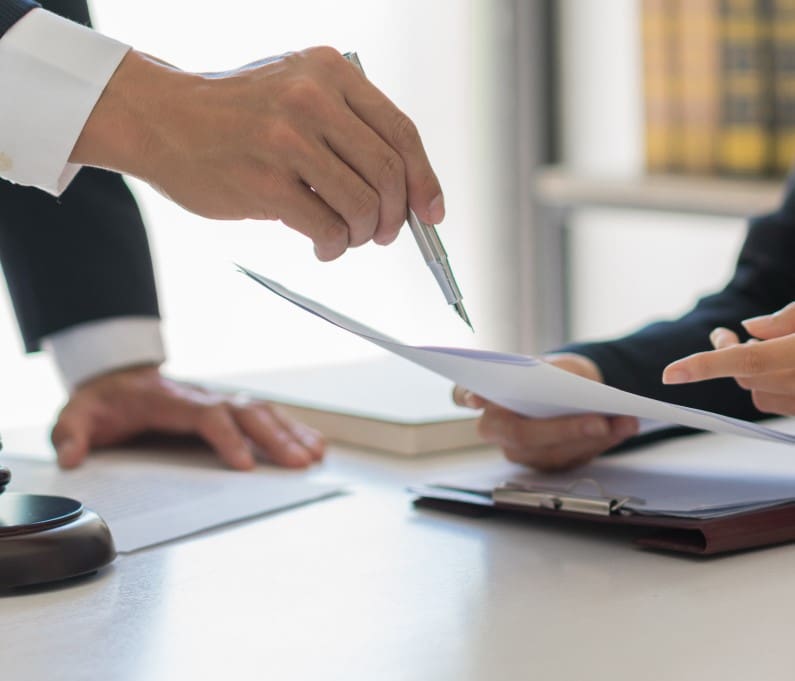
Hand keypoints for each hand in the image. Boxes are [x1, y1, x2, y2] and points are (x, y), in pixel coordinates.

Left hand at [50, 366, 324, 469]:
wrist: (117, 377)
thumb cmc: (105, 401)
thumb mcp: (77, 414)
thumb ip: (71, 434)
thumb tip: (72, 457)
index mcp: (170, 402)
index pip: (208, 417)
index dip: (229, 439)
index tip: (246, 464)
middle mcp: (202, 398)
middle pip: (247, 412)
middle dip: (276, 438)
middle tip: (300, 463)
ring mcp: (218, 400)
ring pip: (262, 411)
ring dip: (291, 432)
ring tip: (316, 455)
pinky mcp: (227, 408)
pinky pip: (265, 415)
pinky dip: (291, 428)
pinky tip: (312, 443)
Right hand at [71, 47, 443, 260]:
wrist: (163, 120)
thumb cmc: (237, 115)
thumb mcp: (298, 91)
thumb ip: (348, 127)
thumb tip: (404, 190)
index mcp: (331, 72)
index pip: (401, 132)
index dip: (424, 179)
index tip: (431, 212)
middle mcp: (313, 99)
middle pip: (389, 173)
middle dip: (394, 216)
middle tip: (382, 232)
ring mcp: (288, 140)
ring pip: (362, 205)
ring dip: (363, 234)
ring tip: (346, 237)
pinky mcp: (266, 183)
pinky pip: (328, 228)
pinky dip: (335, 247)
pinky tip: (324, 245)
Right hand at [453, 354, 638, 470]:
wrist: (569, 388)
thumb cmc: (553, 373)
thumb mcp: (550, 365)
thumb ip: (551, 375)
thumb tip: (571, 390)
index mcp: (485, 395)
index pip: (464, 395)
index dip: (468, 396)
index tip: (477, 398)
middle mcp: (495, 428)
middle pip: (520, 435)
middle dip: (562, 430)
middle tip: (598, 421)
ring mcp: (519, 450)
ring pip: (551, 452)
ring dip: (591, 438)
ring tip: (622, 421)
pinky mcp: (545, 463)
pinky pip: (573, 458)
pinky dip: (603, 441)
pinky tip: (624, 426)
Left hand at [662, 302, 794, 414]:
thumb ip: (788, 318)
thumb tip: (747, 327)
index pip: (750, 362)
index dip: (706, 365)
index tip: (670, 374)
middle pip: (748, 379)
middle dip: (729, 356)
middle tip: (724, 335)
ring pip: (760, 397)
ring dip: (754, 375)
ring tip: (768, 349)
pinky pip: (781, 406)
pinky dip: (773, 388)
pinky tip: (784, 369)